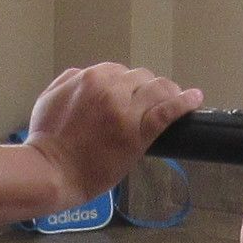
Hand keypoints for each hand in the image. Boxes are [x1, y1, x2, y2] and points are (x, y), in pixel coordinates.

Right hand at [27, 61, 205, 207]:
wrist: (52, 171)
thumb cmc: (47, 139)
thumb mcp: (50, 97)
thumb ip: (69, 80)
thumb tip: (85, 75)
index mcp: (89, 78)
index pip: (119, 71)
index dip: (128, 84)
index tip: (132, 95)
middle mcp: (110, 88)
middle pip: (141, 78)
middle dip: (146, 88)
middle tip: (150, 102)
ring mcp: (126, 111)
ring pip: (158, 88)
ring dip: (168, 92)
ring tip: (178, 97)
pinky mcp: (139, 133)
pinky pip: (168, 110)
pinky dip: (184, 102)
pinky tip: (195, 99)